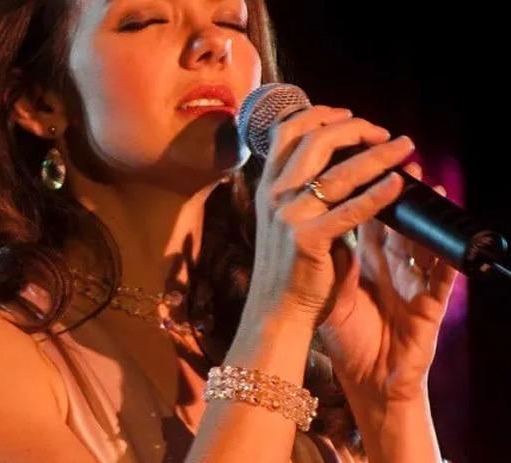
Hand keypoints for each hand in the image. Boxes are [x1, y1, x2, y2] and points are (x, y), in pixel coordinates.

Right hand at [241, 105, 413, 331]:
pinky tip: (399, 183)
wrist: (275, 310)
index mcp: (268, 186)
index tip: (349, 116)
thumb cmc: (288, 266)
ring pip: (337, 171)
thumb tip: (344, 166)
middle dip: (354, 128)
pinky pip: (350, 210)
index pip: (287, 130)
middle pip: (314, 140)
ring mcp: (288, 216)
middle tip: (383, 132)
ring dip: (377, 154)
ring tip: (405, 147)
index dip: (319, 114)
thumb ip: (307, 191)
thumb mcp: (288, 219)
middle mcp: (273, 194)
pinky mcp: (307, 239)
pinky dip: (377, 193)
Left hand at [317, 162, 458, 402]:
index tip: (351, 160)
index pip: (365, 214)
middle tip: (390, 153)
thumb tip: (315, 221)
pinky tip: (446, 234)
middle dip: (394, 185)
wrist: (369, 381)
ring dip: (423, 208)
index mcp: (368, 260)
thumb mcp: (335, 292)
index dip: (362, 186)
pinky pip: (441, 275)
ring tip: (422, 179)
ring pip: (422, 236)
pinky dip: (444, 253)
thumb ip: (332, 258)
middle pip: (396, 217)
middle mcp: (392, 264)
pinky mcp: (430, 305)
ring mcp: (413, 281)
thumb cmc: (350, 337)